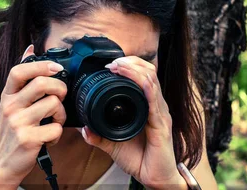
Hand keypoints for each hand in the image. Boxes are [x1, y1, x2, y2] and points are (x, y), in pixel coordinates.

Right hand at [0, 45, 67, 187]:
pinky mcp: (27, 139)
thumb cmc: (11, 133)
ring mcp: (18, 123)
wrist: (0, 166)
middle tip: (61, 97)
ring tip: (54, 121)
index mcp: (7, 96)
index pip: (19, 71)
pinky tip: (48, 138)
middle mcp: (10, 107)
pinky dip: (57, 134)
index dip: (40, 65)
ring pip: (53, 105)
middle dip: (60, 88)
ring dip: (61, 114)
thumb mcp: (11, 103)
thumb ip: (21, 79)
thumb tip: (30, 48)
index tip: (57, 68)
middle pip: (41, 84)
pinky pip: (55, 129)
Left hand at [80, 56, 185, 188]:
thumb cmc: (141, 160)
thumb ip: (99, 136)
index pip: (142, 77)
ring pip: (152, 81)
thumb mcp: (114, 145)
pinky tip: (139, 80)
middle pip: (148, 73)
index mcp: (147, 107)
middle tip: (112, 62)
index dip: (128, 66)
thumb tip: (84, 128)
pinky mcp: (162, 125)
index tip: (109, 65)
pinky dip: (147, 87)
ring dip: (135, 69)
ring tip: (119, 65)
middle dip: (131, 62)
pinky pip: (155, 101)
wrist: (155, 179)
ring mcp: (160, 114)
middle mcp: (156, 107)